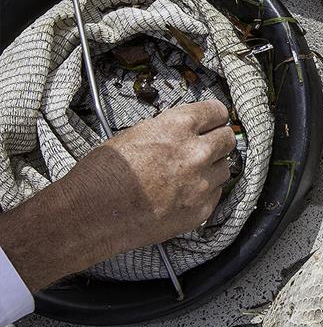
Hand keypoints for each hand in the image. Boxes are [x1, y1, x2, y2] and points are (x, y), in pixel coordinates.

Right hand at [0, 100, 234, 290]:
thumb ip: (169, 129)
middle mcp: (196, 153)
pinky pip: (216, 194)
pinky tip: (185, 192)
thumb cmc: (104, 173)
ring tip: (190, 172)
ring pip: (225, 168)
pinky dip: (205, 191)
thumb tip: (188, 130)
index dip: (214, 116)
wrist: (90, 215)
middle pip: (228, 139)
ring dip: (212, 167)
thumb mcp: (136, 134)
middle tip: (206, 145)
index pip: (216, 112)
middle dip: (217, 139)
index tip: (213, 120)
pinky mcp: (200, 211)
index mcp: (178, 127)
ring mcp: (200, 184)